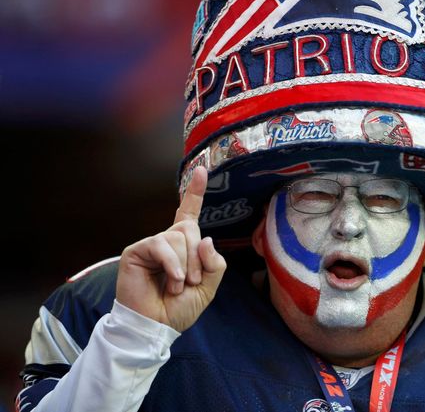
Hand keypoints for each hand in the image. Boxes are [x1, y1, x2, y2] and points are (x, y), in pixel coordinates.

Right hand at [116, 166, 226, 331]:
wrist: (156, 327)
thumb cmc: (178, 309)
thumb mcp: (208, 286)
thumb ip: (214, 263)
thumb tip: (206, 239)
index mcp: (184, 247)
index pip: (189, 214)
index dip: (194, 192)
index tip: (199, 170)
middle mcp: (167, 241)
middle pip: (190, 228)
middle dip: (197, 257)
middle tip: (191, 281)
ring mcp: (151, 245)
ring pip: (179, 237)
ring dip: (185, 265)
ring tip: (177, 284)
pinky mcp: (136, 251)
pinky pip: (162, 245)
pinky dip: (172, 264)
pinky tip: (171, 280)